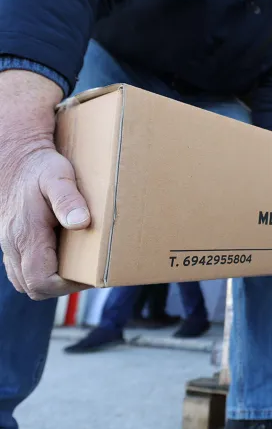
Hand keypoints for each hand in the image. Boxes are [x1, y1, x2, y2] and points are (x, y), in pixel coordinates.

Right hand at [0, 70, 90, 299]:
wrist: (16, 157)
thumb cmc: (41, 167)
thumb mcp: (58, 177)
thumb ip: (68, 200)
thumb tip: (80, 222)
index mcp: (26, 235)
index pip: (41, 281)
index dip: (67, 286)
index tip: (90, 275)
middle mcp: (13, 245)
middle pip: (33, 287)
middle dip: (62, 287)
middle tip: (88, 273)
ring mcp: (9, 245)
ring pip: (25, 281)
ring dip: (51, 280)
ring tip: (78, 267)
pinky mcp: (12, 242)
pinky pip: (23, 269)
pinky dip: (42, 270)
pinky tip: (63, 256)